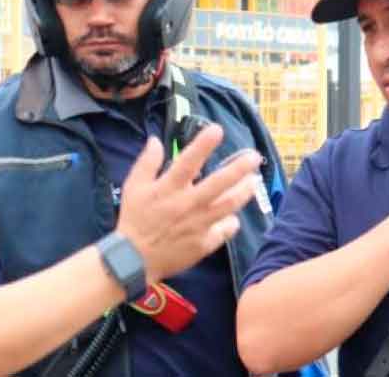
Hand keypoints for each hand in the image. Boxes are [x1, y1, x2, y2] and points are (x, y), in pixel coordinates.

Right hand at [116, 124, 260, 283]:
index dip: (203, 144)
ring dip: (244, 192)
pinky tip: (234, 217)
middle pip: (219, 183)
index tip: (217, 129)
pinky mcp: (203, 244)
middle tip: (254, 156)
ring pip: (228, 206)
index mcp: (169, 188)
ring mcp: (198, 225)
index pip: (188, 161)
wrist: (134, 259)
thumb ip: (147, 163)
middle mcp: (187, 204)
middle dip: (239, 168)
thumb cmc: (134, 219)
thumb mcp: (133, 186)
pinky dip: (231, 223)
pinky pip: (224, 231)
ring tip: (255, 181)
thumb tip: (156, 141)